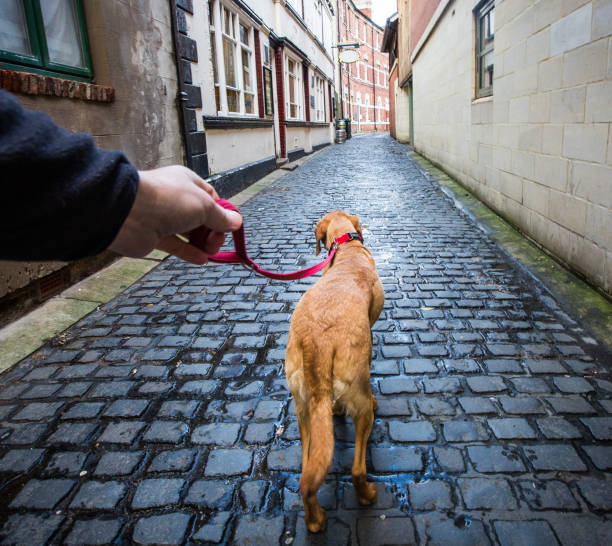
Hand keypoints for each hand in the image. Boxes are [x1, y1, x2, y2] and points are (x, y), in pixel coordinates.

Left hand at [109, 165, 241, 263]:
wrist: (128, 213)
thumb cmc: (168, 200)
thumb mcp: (204, 206)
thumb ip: (221, 217)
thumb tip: (236, 222)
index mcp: (188, 183)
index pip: (211, 198)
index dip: (222, 213)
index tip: (229, 228)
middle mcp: (176, 199)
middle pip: (202, 218)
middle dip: (213, 231)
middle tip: (215, 241)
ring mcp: (164, 218)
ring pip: (190, 233)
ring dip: (203, 244)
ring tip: (210, 252)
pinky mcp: (155, 236)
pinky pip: (176, 245)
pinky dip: (189, 252)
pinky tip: (202, 260)